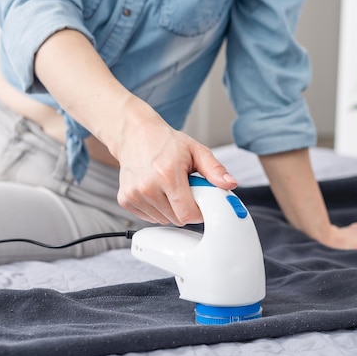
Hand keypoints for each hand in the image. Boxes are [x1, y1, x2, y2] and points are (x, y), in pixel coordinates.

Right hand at [114, 115, 236, 225]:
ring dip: (171, 209)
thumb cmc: (165, 143)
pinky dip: (157, 209)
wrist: (135, 135)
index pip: (188, 214)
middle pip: (177, 219)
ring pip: (163, 220)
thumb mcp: (196, 150)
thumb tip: (230, 183)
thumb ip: (215, 169)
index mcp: (167, 174)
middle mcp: (147, 186)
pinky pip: (149, 218)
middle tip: (184, 188)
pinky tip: (156, 191)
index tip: (199, 199)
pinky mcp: (125, 200)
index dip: (198, 211)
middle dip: (185, 208)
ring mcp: (134, 195)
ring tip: (169, 187)